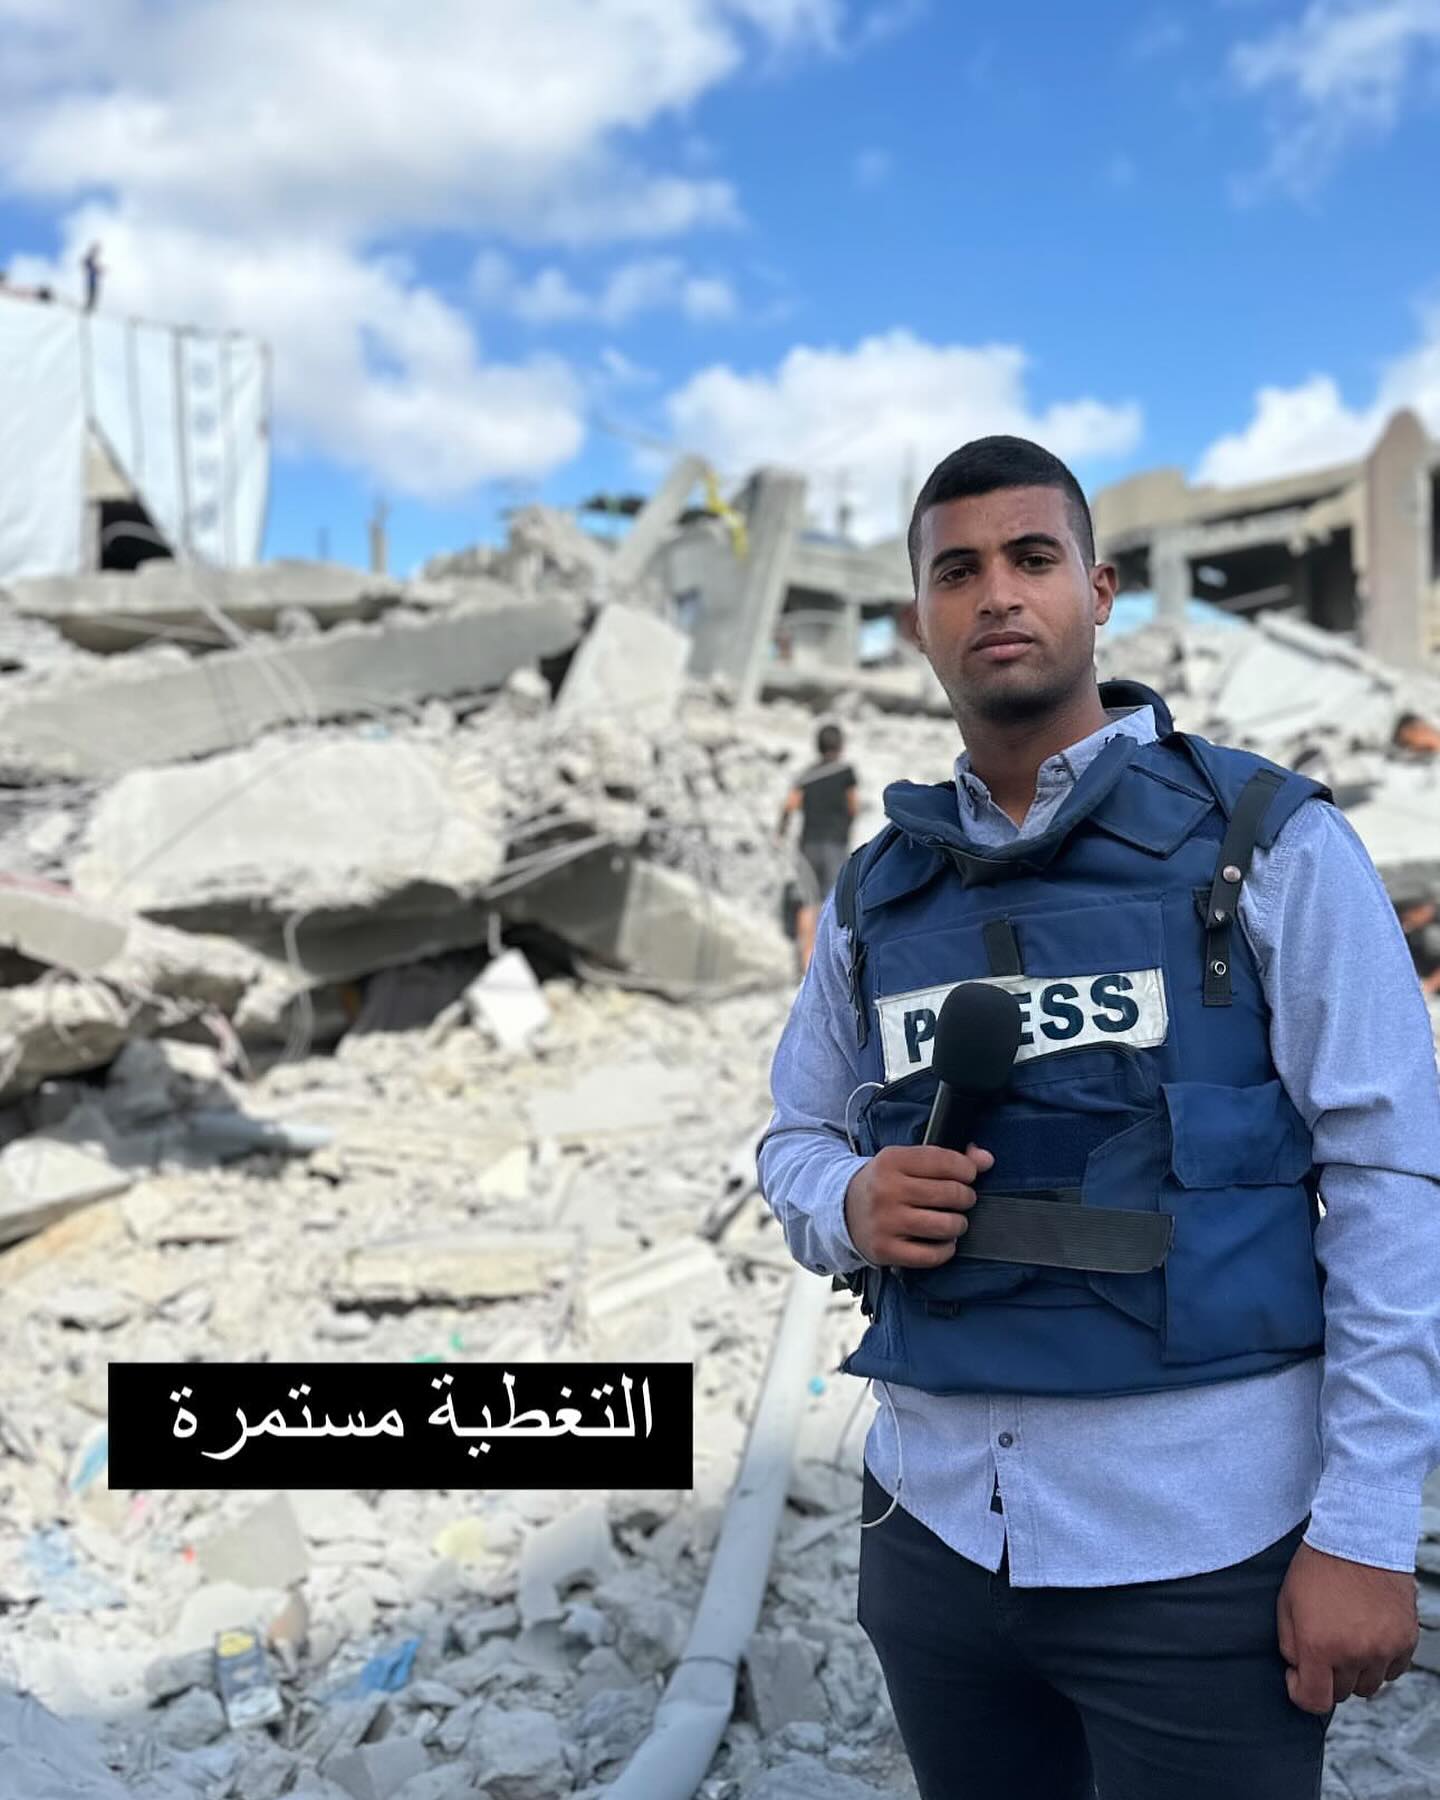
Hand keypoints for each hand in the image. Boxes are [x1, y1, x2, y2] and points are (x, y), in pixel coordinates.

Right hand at [844, 1143, 994, 1268]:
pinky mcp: (885, 1249)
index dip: (967, 1169)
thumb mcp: (908, 1162)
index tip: (967, 1176)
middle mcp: (886, 1190)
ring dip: (959, 1224)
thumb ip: (948, 1158)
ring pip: (945, 1225)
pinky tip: (942, 1242)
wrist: (844, 1209)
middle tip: (961, 1200)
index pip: (945, 1161)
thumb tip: (986, 1159)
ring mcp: (885, 1222)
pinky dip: (946, 1249)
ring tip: (953, 1221)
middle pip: (950, 1193)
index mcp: (891, 1160)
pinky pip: (931, 1255)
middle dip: (966, 1197)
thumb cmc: (886, 1183)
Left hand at [1276, 1540, 1417, 1711]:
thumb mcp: (1286, 1602)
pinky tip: (1367, 1637)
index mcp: (1319, 1646)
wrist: (1358, 1538)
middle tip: (1322, 1646)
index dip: (1300, 1693)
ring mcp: (1383, 1649)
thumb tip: (1297, 1670)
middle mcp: (1354, 1654)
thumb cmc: (1318, 1567)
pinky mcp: (1405, 1641)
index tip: (1296, 1676)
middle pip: (1341, 1693)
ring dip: (1354, 1672)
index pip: (1314, 1701)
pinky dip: (1379, 1662)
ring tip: (1345, 1640)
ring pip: (1368, 1686)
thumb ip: (1289, 1643)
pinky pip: (1392, 1671)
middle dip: (1326, 1676)